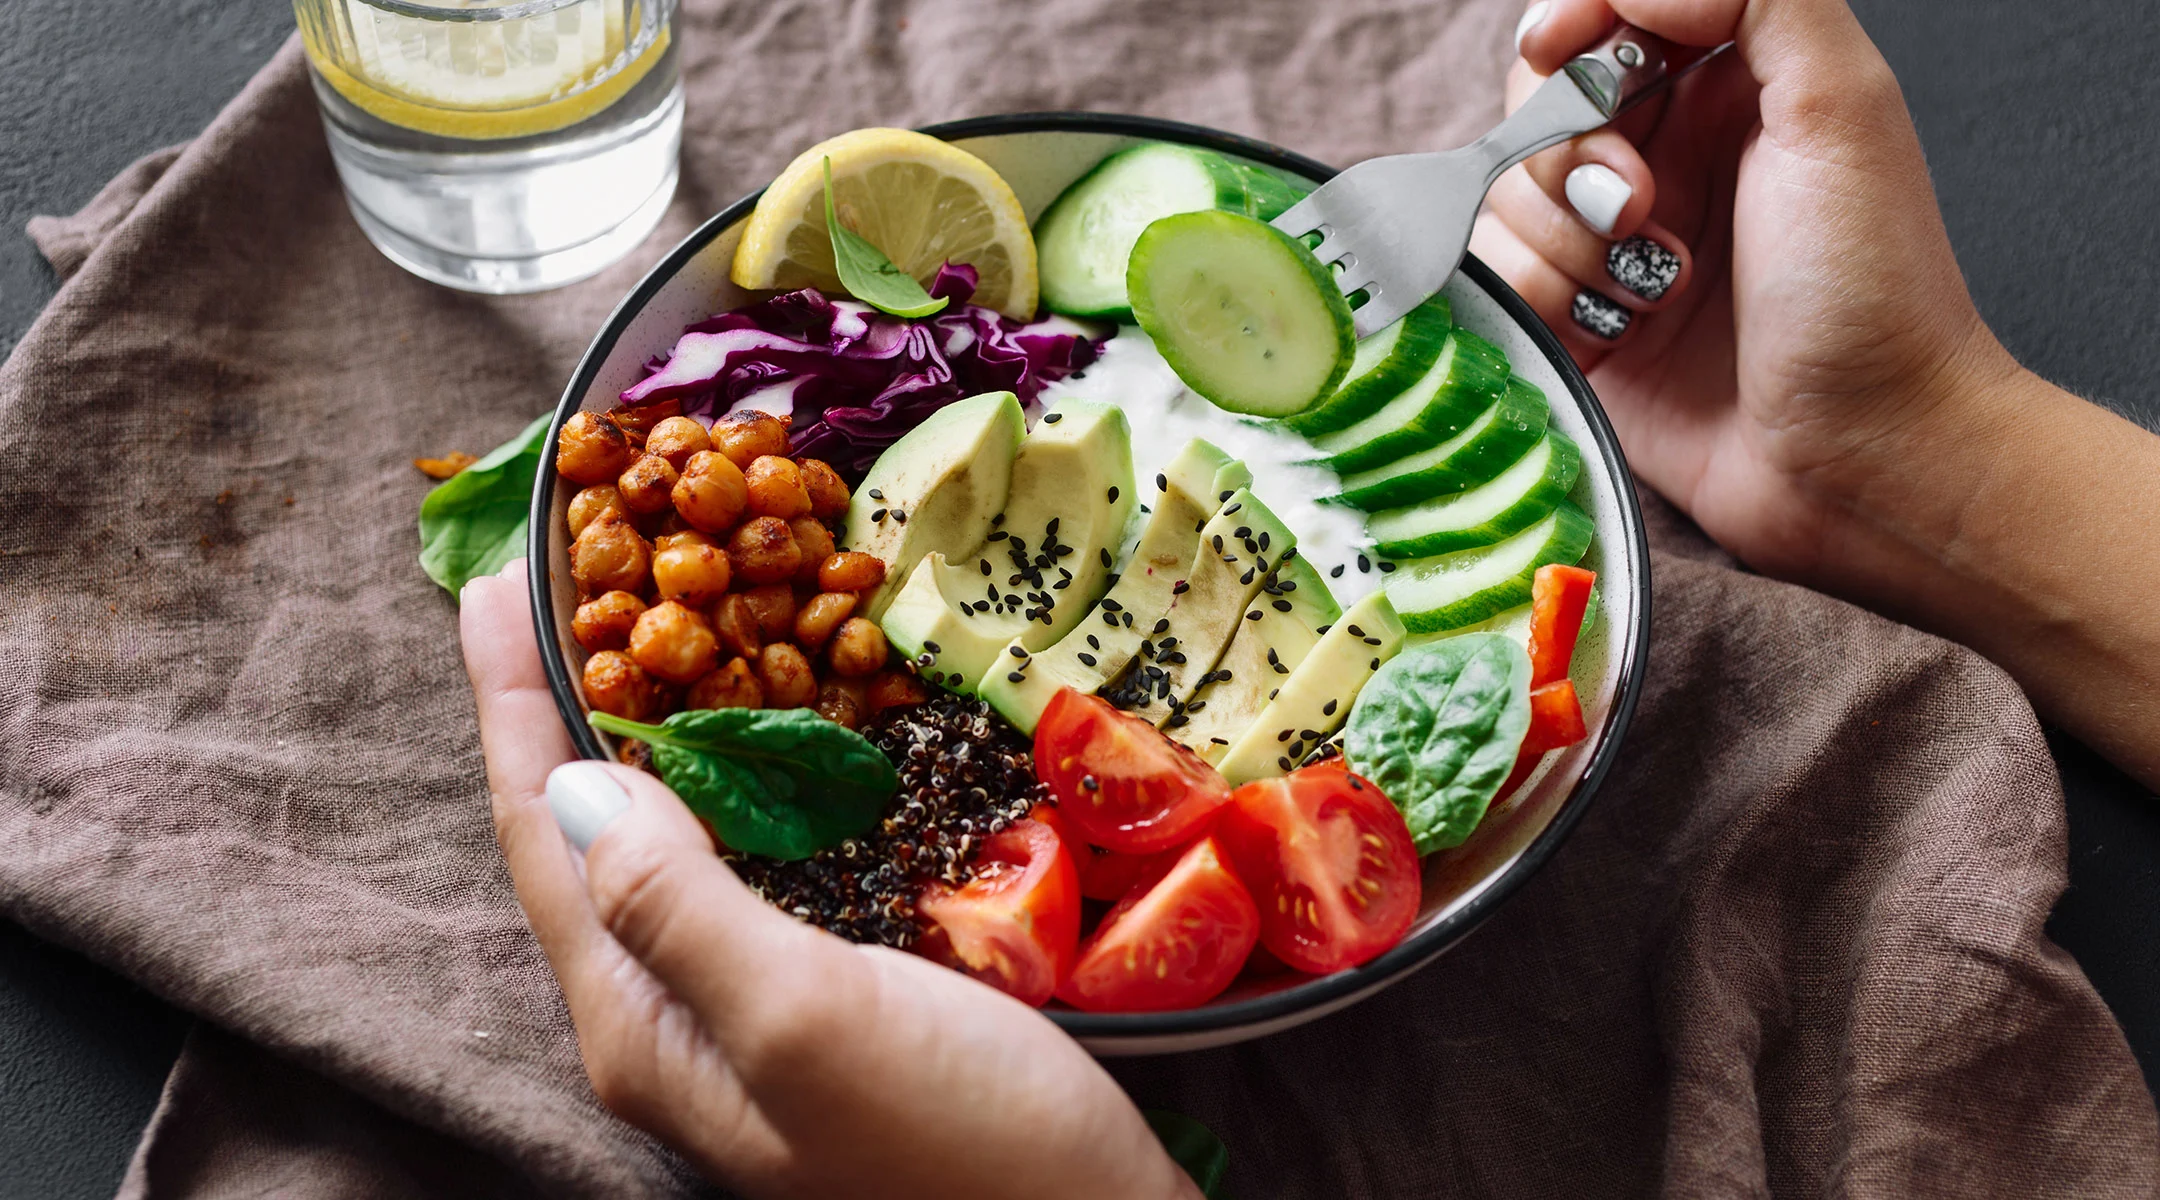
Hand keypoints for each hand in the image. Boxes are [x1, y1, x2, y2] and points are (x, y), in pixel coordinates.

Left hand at [460, 559, 1198, 1199]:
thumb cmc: (963, 1145)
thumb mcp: (806, 1021)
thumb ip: (677, 905)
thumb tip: (574, 784)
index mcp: (640, 1019)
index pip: (545, 832)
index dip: (514, 700)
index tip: (497, 574)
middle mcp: (672, 1013)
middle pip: (585, 831)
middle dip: (561, 698)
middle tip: (566, 571)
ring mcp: (746, 1005)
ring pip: (662, 840)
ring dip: (639, 725)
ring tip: (638, 621)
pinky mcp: (824, 992)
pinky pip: (745, 857)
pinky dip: (732, 773)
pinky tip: (760, 731)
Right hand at [1473, 0, 2019, 587]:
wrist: (1863, 458)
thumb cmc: (1870, 292)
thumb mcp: (1842, 104)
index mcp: (1730, 87)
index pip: (1603, 17)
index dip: (1567, 25)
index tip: (1560, 51)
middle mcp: (1666, 158)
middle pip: (1534, 103)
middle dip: (1566, 150)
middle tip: (1639, 206)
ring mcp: (1615, 246)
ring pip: (1505, 196)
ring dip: (1566, 242)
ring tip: (1652, 289)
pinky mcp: (1579, 328)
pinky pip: (1501, 282)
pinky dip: (1545, 302)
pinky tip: (1618, 334)